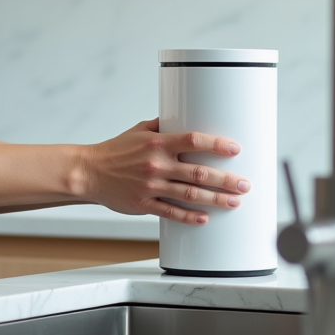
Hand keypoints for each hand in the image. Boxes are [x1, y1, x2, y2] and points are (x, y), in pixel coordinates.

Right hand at [81, 117, 250, 224]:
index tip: (235, 149)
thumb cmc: (115, 150)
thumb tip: (183, 116)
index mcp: (157, 143)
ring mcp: (151, 186)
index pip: (193, 141)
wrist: (89, 172)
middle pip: (199, 172)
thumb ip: (162, 126)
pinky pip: (171, 212)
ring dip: (216, 199)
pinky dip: (190, 216)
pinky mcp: (144, 204)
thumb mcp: (138, 131)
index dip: (216, 145)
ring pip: (190, 194)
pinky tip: (204, 218)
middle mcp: (156, 165)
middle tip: (244, 184)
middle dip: (226, 179)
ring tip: (234, 201)